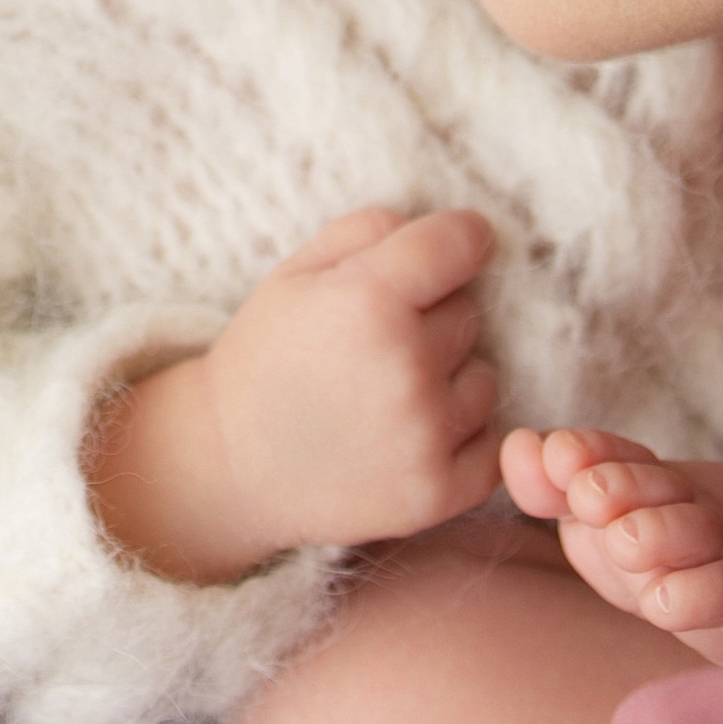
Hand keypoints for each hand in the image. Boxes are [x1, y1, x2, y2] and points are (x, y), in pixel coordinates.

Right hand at [88, 207, 502, 581]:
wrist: (229, 466)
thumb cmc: (266, 357)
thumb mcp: (296, 272)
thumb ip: (369, 230)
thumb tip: (450, 229)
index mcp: (368, 300)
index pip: (461, 241)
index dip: (462, 238)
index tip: (455, 247)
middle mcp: (405, 366)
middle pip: (469, 313)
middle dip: (433, 318)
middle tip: (376, 343)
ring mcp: (425, 436)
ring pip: (484, 378)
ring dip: (450, 381)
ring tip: (388, 394)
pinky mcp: (438, 494)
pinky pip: (492, 443)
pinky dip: (463, 438)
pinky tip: (412, 433)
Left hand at [503, 423, 722, 664]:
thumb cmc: (678, 556)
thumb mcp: (606, 523)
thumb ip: (553, 487)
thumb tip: (517, 445)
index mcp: (652, 483)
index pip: (615, 454)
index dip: (588, 453)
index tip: (562, 458)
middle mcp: (691, 507)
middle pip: (651, 485)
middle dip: (616, 489)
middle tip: (591, 500)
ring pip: (688, 531)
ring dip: (652, 534)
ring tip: (628, 543)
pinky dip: (691, 594)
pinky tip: (663, 599)